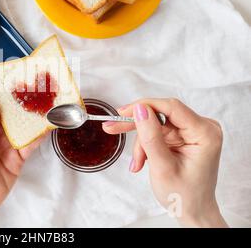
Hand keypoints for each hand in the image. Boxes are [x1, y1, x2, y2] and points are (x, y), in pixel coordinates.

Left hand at [0, 97, 40, 226]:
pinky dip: (37, 137)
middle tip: (37, 90)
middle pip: (7, 115)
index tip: (14, 81)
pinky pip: (28, 146)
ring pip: (19, 129)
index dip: (1, 94)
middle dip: (20, 104)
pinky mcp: (15, 161)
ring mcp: (3, 148)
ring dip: (31, 118)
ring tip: (46, 105)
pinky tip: (46, 127)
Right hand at [103, 98, 227, 227]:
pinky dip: (146, 145)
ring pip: (155, 123)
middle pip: (161, 113)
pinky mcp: (183, 136)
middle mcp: (201, 128)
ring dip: (142, 142)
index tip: (122, 112)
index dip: (144, 106)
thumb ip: (151, 137)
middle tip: (113, 126)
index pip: (171, 107)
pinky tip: (142, 159)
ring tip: (137, 162)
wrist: (193, 210)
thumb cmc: (184, 195)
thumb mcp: (163, 167)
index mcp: (205, 133)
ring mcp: (192, 131)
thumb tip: (140, 110)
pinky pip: (157, 131)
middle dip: (137, 124)